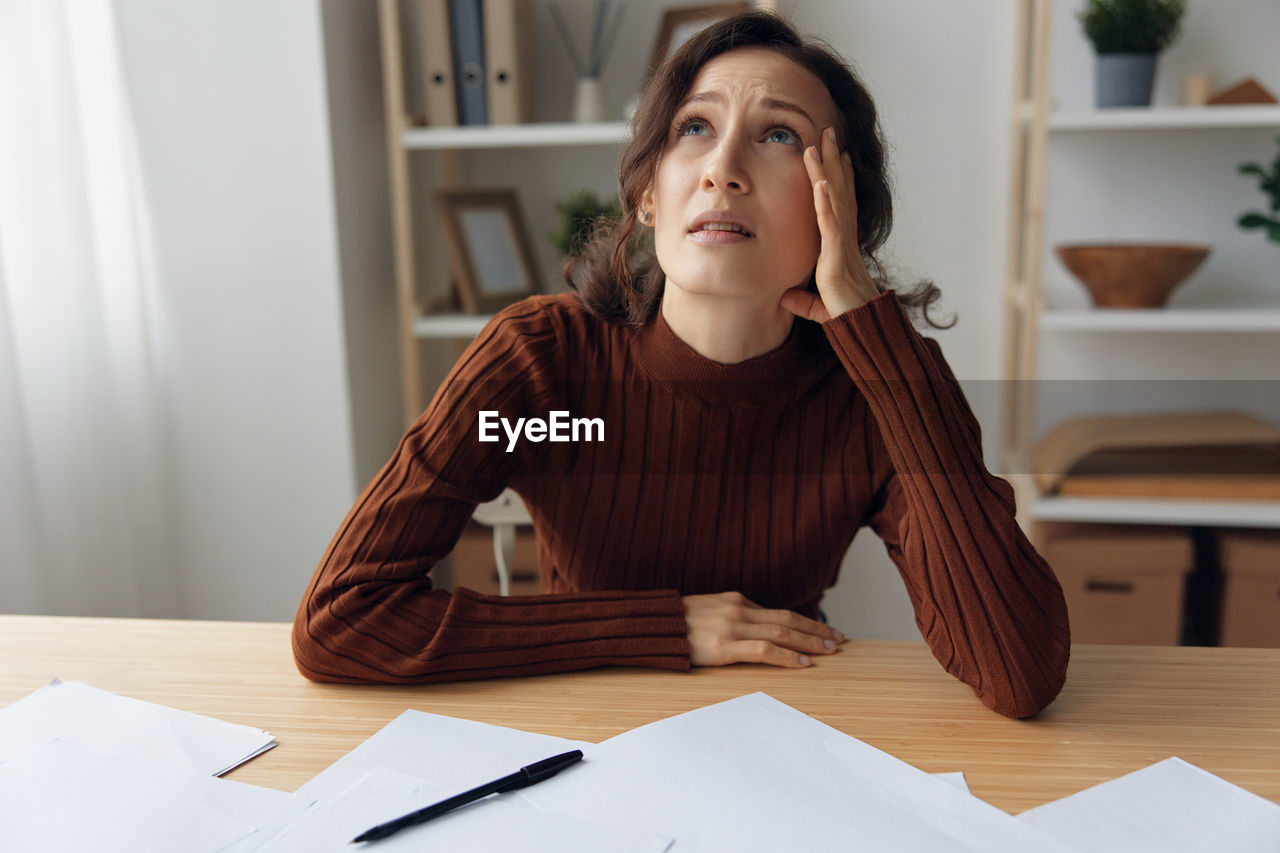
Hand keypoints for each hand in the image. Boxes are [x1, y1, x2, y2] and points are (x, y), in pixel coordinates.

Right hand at [683, 591, 845, 667]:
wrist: (652, 626)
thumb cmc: (677, 623)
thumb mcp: (710, 611)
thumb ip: (734, 617)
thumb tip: (757, 627)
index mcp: (737, 601)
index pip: (780, 613)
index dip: (806, 623)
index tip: (824, 631)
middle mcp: (739, 610)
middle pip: (788, 620)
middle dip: (816, 631)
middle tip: (838, 640)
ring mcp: (733, 627)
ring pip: (782, 633)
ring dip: (809, 643)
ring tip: (829, 651)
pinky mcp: (725, 646)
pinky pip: (764, 650)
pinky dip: (786, 656)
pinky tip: (801, 663)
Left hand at [779, 126, 880, 322]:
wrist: (861, 330)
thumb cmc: (846, 317)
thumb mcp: (818, 306)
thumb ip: (804, 300)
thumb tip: (786, 298)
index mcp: (841, 244)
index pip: (840, 203)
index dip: (838, 177)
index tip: (835, 154)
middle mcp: (845, 238)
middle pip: (840, 190)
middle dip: (834, 160)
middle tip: (829, 131)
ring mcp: (842, 245)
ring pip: (835, 199)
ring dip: (828, 169)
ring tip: (822, 142)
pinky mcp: (836, 258)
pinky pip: (830, 224)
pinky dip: (825, 202)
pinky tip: (819, 181)